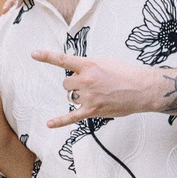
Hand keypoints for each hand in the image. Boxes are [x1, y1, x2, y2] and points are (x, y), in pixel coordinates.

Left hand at [30, 48, 161, 127]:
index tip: (33, 54)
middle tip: (92, 84)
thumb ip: (89, 67)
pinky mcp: (93, 110)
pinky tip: (49, 123)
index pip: (63, 60)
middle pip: (66, 83)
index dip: (47, 56)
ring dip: (78, 96)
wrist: (143, 89)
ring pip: (70, 97)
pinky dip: (59, 121)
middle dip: (74, 84)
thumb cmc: (127, 74)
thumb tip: (78, 75)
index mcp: (89, 65)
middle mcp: (86, 80)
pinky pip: (72, 117)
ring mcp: (89, 97)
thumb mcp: (106, 62)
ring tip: (96, 94)